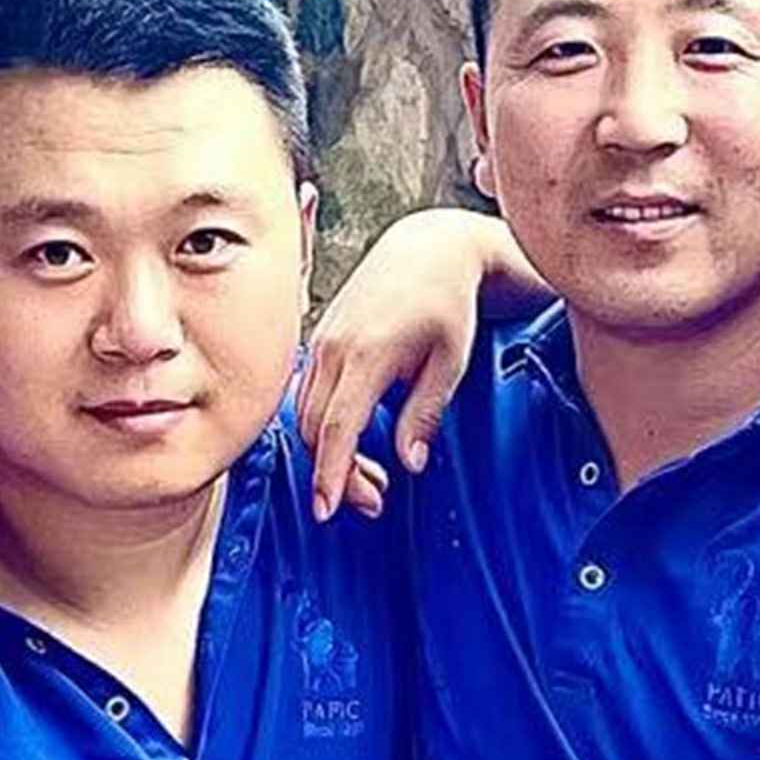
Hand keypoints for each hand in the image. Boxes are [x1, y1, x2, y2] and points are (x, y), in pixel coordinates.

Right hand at [293, 207, 511, 516]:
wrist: (428, 249)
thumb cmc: (446, 303)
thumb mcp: (451, 362)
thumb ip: (425, 413)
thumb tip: (409, 463)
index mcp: (367, 354)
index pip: (338, 428)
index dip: (332, 474)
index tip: (328, 510)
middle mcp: (334, 347)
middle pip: (317, 429)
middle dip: (337, 473)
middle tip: (374, 501)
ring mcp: (322, 341)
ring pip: (308, 414)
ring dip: (331, 452)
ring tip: (371, 477)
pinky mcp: (320, 339)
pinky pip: (308, 392)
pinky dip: (324, 425)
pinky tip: (353, 439)